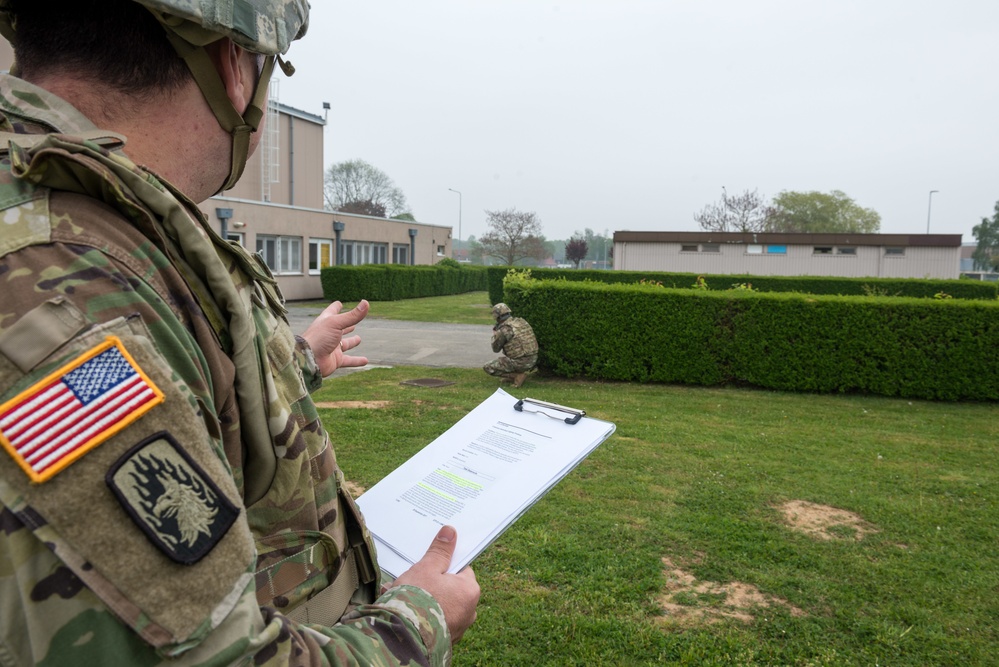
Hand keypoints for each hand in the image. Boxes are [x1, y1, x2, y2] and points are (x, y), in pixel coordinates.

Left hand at [301, 300, 368, 376]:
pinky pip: (348, 360)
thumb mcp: (337, 323)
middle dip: (346, 325)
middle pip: (339, 328)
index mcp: (327, 322)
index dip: (336, 307)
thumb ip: (353, 315)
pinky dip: (356, 361)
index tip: (339, 303)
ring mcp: (332, 347)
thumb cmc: (319, 338)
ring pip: (344, 344)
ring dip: (351, 342)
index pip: (332, 311)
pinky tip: (365, 361)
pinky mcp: (335, 360)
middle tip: (353, 323)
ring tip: (359, 339)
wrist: (308, 359)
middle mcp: (329, 334)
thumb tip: (366, 303)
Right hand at [390, 525, 479, 642]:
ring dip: (423, 598)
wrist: (403, 638)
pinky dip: (421, 614)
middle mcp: (469, 611)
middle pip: (450, 587)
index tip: (431, 561)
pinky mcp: (444, 640)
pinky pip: (433, 621)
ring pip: (440, 604)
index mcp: (469, 591)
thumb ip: (439, 551)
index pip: (461, 569)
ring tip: (400, 594)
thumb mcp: (427, 568)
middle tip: (411, 578)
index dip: (444, 563)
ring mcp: (457, 627)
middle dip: (430, 582)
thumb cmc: (416, 599)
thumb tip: (450, 532)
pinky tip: (403, 610)